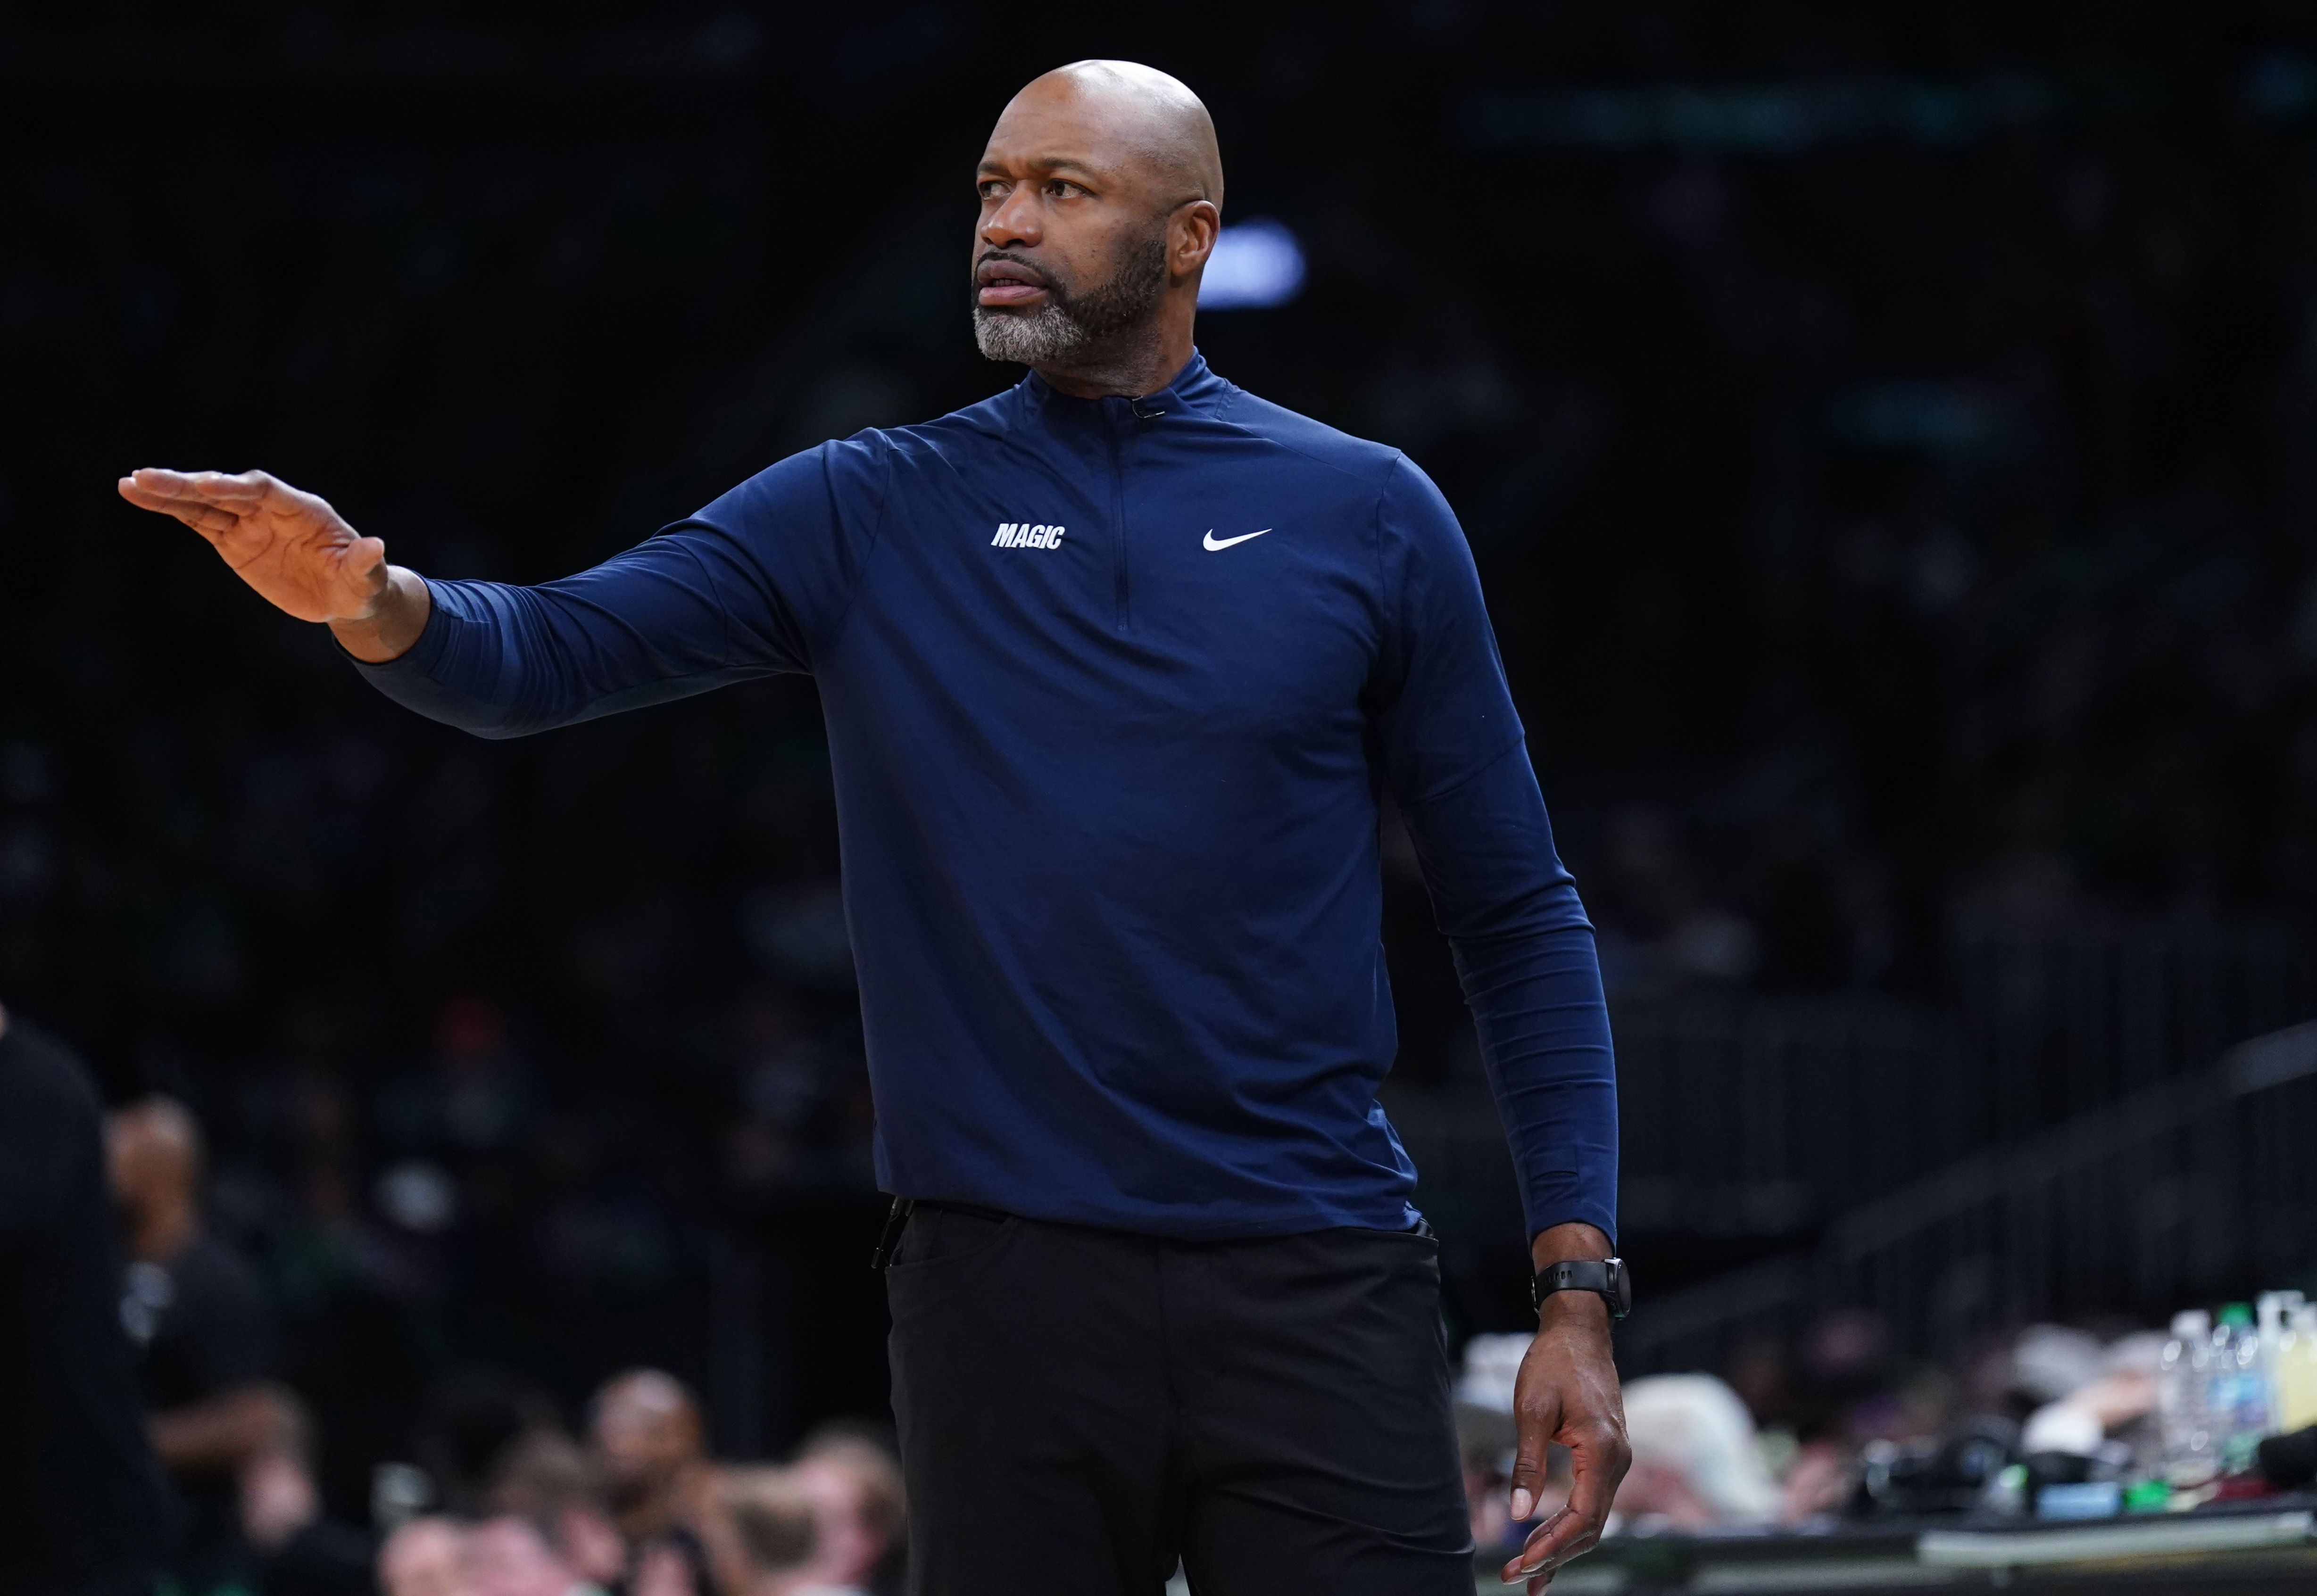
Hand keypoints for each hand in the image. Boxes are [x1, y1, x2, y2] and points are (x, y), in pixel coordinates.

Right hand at [118, 467, 430, 659]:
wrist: (344, 597)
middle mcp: (272, 510)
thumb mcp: (368, 580)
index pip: (267, 491)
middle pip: (226, 492)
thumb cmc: (361, 585)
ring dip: (168, 494)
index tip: (208, 485)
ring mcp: (249, 523)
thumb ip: (366, 564)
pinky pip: (197, 522)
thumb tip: (376, 547)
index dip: (237, 487)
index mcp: (304, 511)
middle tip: (149, 476)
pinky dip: (169, 510)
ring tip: (130, 483)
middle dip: (190, 485)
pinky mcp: (232, 540)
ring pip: (204, 504)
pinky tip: (137, 496)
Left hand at [1501, 1239, 1629, 1590]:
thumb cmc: (1553, 1362)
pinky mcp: (1607, 1456)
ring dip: (1561, 1547)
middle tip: (1515, 1578)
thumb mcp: (1531, 1410)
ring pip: (1592, 1519)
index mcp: (1602, 1451)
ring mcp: (1616, 1459)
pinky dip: (1569, 1526)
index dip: (1551, 1546)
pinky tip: (1547, 1544)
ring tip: (1528, 1574)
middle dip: (1553, 1556)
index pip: (1582, 1518)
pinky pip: (1592, 1501)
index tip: (1520, 1564)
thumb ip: (1526, 1464)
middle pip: (1590, 1528)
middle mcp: (1618, 1461)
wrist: (1580, 1330)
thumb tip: (1518, 1516)